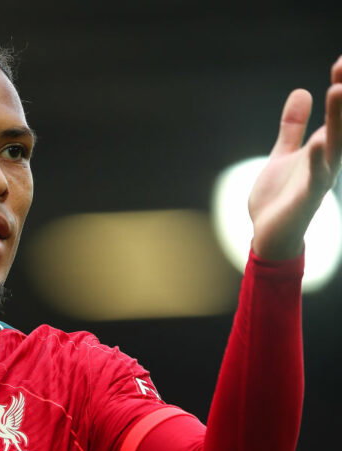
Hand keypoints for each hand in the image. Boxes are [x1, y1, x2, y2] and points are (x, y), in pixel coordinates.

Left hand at [249, 56, 341, 259]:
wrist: (269, 235)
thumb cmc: (280, 196)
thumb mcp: (284, 154)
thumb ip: (293, 126)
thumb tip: (302, 92)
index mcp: (321, 148)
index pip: (335, 113)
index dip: (340, 87)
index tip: (340, 61)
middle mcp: (326, 160)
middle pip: (340, 124)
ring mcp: (318, 178)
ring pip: (334, 145)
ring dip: (338, 119)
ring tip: (339, 89)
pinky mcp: (306, 198)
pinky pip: (316, 176)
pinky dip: (318, 159)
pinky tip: (318, 142)